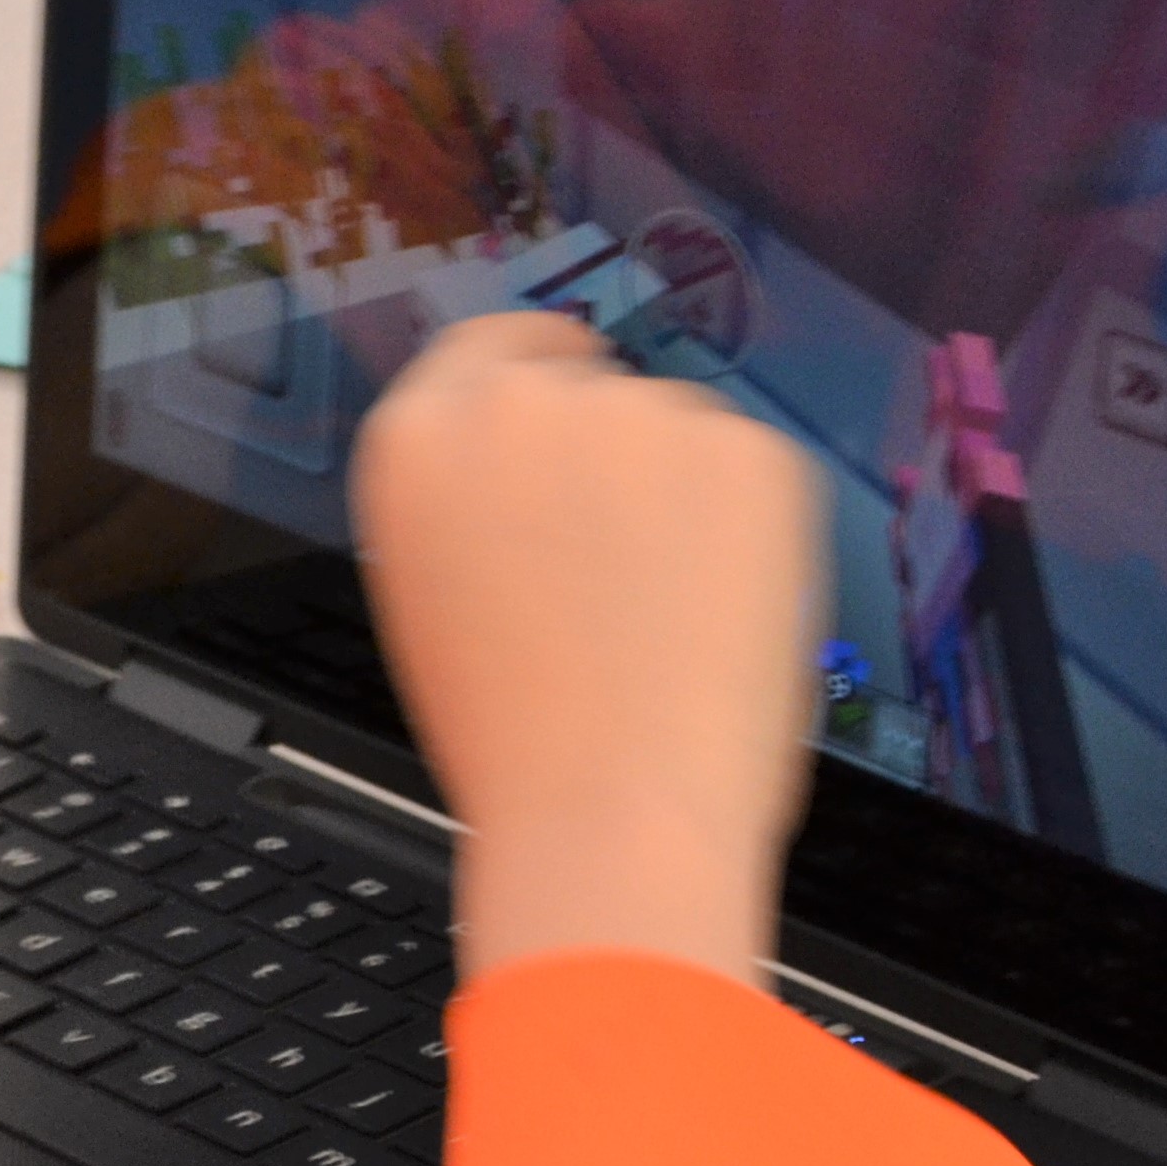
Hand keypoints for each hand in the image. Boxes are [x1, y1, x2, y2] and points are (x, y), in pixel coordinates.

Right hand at [348, 317, 824, 984]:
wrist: (610, 815)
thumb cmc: (515, 743)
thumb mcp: (433, 592)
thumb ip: (468, 502)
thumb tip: (530, 474)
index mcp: (417, 441)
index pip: (483, 350)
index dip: (533, 381)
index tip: (568, 414)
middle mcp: (520, 404)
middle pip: (584, 384)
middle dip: (611, 452)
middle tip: (625, 557)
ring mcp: (640, 416)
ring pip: (673, 427)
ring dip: (681, 490)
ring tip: (666, 614)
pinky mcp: (746, 450)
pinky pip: (749, 467)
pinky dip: (748, 525)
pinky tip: (718, 611)